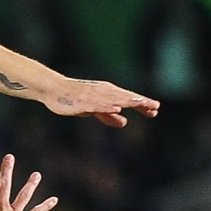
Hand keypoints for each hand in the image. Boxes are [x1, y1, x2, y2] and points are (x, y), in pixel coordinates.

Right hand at [43, 76, 159, 128]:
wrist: (53, 89)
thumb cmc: (74, 99)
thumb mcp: (95, 110)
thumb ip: (109, 115)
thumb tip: (124, 122)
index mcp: (107, 94)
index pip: (128, 99)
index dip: (142, 104)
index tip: (156, 110)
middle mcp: (103, 93)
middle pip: (124, 98)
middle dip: (140, 102)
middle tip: (156, 107)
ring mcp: (93, 96)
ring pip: (114, 100)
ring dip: (128, 102)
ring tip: (141, 104)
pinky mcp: (83, 101)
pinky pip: (96, 105)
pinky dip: (107, 106)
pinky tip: (116, 108)